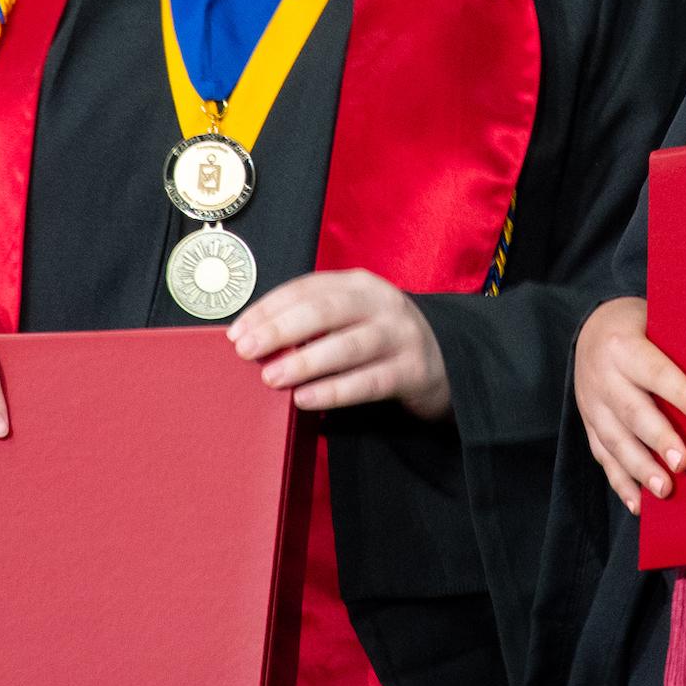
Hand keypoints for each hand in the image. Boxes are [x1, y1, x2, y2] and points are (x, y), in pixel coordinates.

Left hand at [227, 270, 451, 419]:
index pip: (307, 289)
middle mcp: (382, 303)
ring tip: (272, 377)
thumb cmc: (381, 343)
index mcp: (359, 285)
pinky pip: (370, 381)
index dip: (269, 308)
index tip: (237, 331)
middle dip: (281, 329)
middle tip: (247, 351)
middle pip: (326, 310)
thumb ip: (315, 325)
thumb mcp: (352, 321)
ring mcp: (402, 335)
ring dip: (306, 361)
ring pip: (348, 345)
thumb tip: (256, 342)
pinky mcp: (414, 370)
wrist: (448, 363)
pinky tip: (307, 399)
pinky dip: (336, 390)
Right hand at [573, 296, 685, 514]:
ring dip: (640, 468)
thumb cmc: (642, 326)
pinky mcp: (589, 425)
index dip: (679, 391)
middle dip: (659, 439)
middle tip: (684, 463)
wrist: (589, 330)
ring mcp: (592, 405)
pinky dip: (620, 482)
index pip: (654, 370)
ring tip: (665, 490)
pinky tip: (639, 504)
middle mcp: (603, 377)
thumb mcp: (656, 320)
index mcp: (623, 346)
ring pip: (615, 440)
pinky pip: (602, 457)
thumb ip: (680, 342)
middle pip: (633, 412)